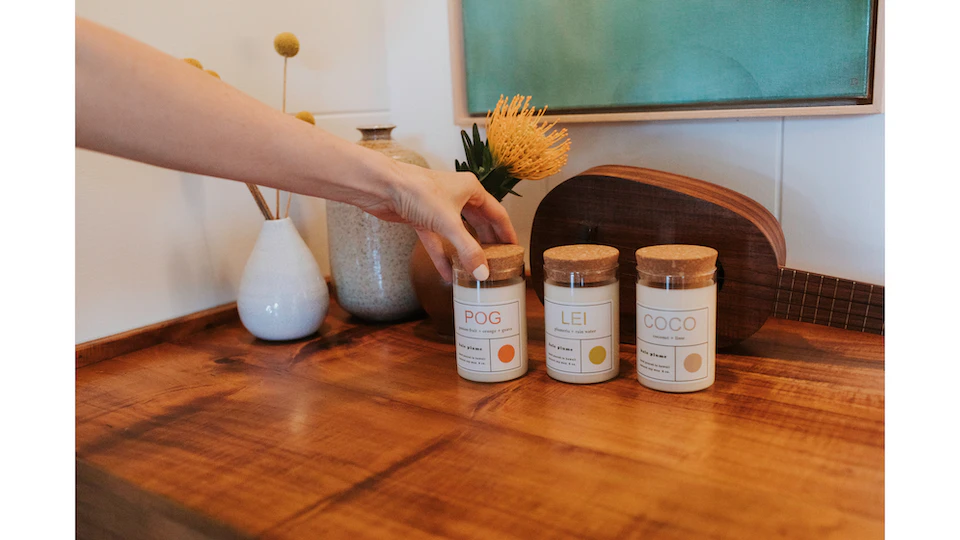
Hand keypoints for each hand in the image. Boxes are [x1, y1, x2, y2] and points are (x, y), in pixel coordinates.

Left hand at [356, 159, 518, 281]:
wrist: (382, 187)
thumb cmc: (417, 191)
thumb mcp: (449, 223)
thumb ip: (468, 249)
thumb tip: (483, 272)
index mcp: (471, 189)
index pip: (497, 213)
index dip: (507, 232)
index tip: (514, 249)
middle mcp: (457, 196)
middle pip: (480, 222)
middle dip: (488, 243)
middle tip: (499, 261)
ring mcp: (438, 208)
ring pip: (458, 232)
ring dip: (465, 251)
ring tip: (476, 269)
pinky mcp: (421, 218)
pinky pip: (437, 241)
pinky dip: (442, 256)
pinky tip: (447, 274)